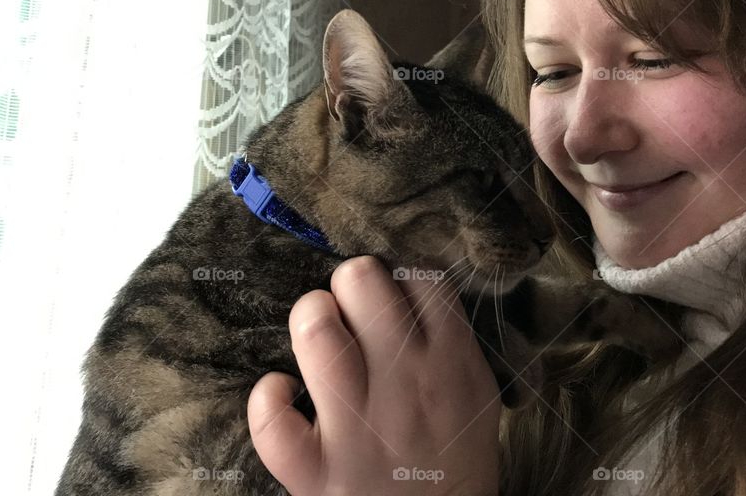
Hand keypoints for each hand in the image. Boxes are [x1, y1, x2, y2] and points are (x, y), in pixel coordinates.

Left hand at [247, 255, 501, 495]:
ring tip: (317, 338)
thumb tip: (410, 284)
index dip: (399, 275)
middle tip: (352, 312)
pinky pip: (272, 420)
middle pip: (360, 281)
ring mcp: (357, 426)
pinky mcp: (317, 470)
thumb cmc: (456, 454)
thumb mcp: (477, 389)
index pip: (419, 275)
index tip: (393, 295)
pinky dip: (268, 400)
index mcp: (450, 360)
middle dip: (349, 285)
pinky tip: (281, 394)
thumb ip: (450, 335)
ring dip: (310, 321)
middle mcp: (404, 383)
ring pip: (314, 332)